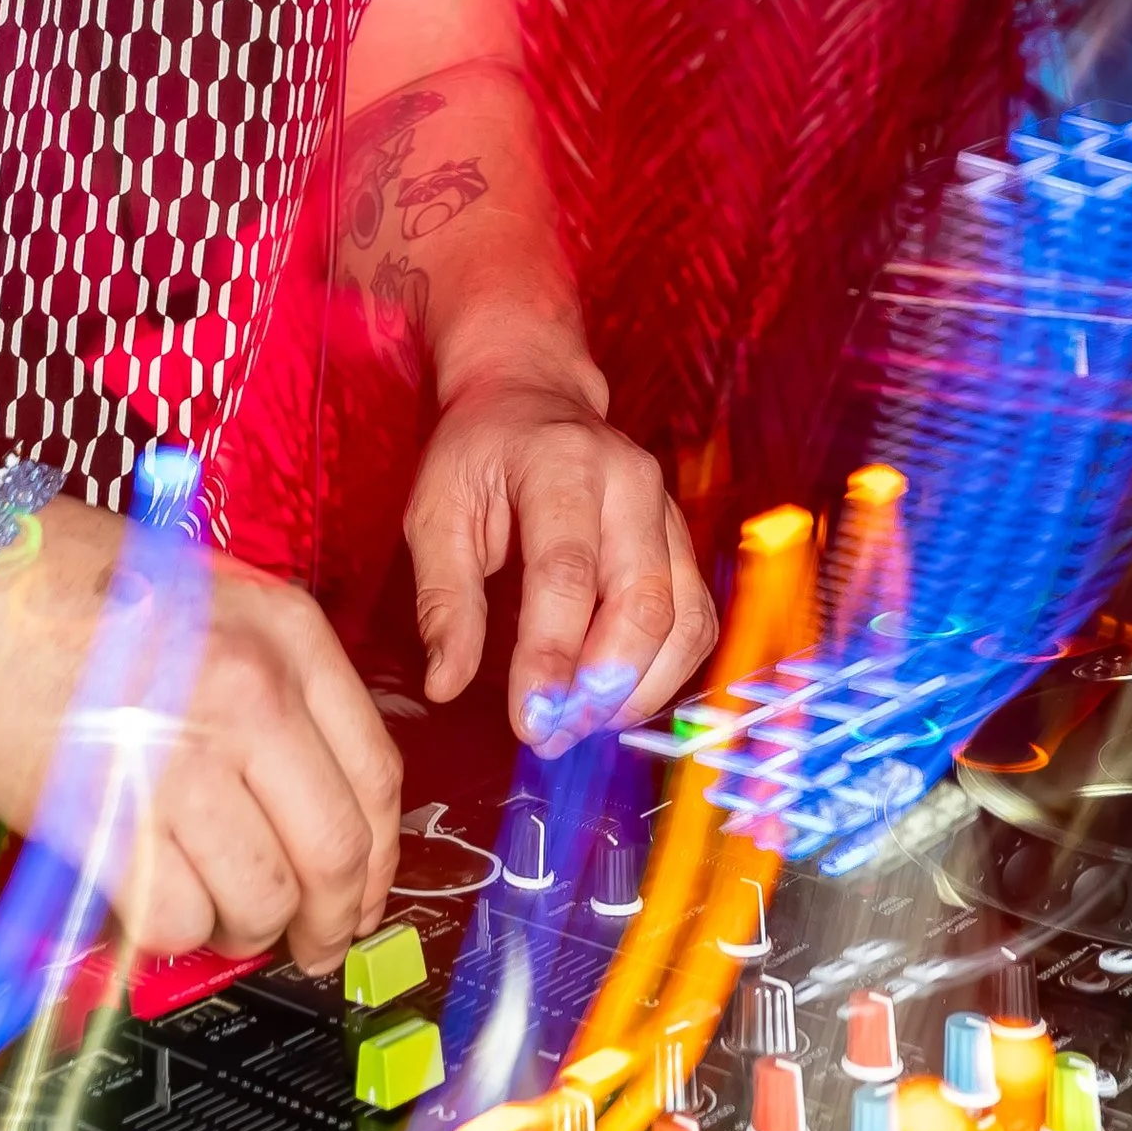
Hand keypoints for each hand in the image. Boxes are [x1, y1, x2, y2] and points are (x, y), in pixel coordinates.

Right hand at [0, 496, 403, 969]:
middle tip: (309, 948)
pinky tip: (152, 905)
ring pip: (261, 901)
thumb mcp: (208, 598)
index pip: (376, 776)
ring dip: (245, 933)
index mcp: (286, 636)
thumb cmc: (69, 579)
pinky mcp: (107, 818)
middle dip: (330, 923)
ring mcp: (183, 760)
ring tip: (215, 919)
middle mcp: (252, 696)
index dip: (375, 861)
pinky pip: (175, 920)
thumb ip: (270, 680)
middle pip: (334, 853)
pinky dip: (172, 935)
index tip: (360, 898)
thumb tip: (300, 800)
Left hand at [404, 366, 717, 749]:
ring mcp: (668, 512)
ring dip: (638, 690)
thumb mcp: (436, 510)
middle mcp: (631, 484)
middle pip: (641, 601)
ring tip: (581, 725)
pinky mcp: (682, 542)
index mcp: (562, 463)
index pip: (567, 573)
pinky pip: (695, 621)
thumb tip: (446, 683)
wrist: (531, 396)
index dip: (551, 656)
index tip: (529, 721)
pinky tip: (615, 699)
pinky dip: (664, 674)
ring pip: (682, 619)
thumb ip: (443, 598)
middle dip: (600, 685)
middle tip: (552, 734)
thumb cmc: (478, 455)